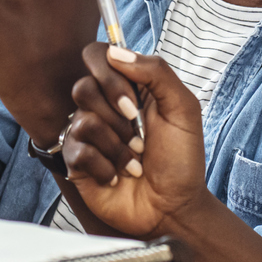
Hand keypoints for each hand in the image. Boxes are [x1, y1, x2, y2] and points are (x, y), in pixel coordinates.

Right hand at [62, 43, 209, 238]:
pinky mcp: (77, 162)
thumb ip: (157, 72)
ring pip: (82, 121)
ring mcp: (88, 134)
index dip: (109, 76)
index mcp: (128, 88)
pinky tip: (118, 176)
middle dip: (117, 118)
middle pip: (83, 87)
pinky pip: (78, 150)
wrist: (174, 208)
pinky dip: (106, 166)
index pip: (98, 57)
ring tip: (135, 161)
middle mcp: (103, 107)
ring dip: (117, 146)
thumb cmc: (181, 160)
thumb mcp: (183, 109)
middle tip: (140, 137)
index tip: (133, 102)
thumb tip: (116, 53)